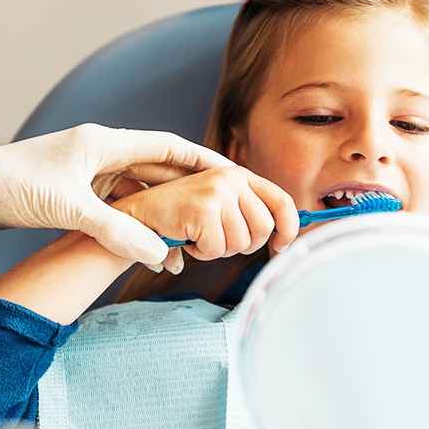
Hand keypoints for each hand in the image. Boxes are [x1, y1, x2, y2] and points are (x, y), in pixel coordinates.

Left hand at [0, 123, 234, 262]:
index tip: (234, 173)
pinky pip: (117, 207)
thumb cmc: (10, 186)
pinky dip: (135, 225)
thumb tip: (159, 253)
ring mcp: (87, 173)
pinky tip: (149, 247)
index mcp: (102, 143)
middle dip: (189, 194)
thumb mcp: (67, 209)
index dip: (203, 161)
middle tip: (222, 213)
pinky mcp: (75, 192)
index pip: (167, 147)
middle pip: (157, 171)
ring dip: (161, 215)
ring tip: (188, 244)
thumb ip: (116, 230)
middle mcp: (99, 153)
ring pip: (138, 193)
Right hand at [114, 166, 298, 272]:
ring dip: (219, 250)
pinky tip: (188, 238)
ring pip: (241, 242)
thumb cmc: (181, 215)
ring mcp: (216, 193)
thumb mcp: (221, 204)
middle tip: (219, 240)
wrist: (140, 214)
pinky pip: (218, 249)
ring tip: (200, 236)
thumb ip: (249, 211)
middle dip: (244, 244)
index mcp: (239, 174)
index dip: (288, 228)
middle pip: (264, 228)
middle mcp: (231, 178)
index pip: (281, 200)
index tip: (281, 245)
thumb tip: (285, 233)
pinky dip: (202, 253)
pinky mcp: (202, 210)